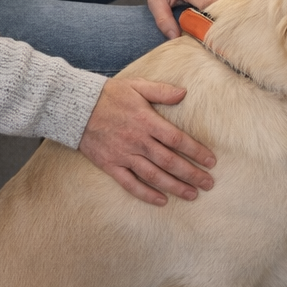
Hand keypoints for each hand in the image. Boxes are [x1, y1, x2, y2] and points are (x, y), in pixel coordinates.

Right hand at [78, 74, 216, 205]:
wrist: (75, 107)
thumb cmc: (109, 95)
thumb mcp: (136, 85)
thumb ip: (161, 91)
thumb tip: (184, 93)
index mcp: (146, 120)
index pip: (177, 139)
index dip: (196, 151)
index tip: (211, 161)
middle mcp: (137, 140)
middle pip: (169, 161)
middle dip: (192, 174)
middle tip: (208, 184)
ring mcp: (123, 155)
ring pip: (154, 175)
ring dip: (175, 187)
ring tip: (192, 195)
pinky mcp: (110, 165)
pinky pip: (130, 184)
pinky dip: (146, 194)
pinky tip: (162, 200)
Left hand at [144, 0, 224, 39]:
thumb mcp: (155, 1)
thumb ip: (163, 20)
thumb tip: (175, 38)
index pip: (207, 4)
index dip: (210, 21)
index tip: (209, 36)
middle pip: (222, 2)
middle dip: (221, 19)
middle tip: (218, 37)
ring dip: (226, 13)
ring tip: (222, 30)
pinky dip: (227, 7)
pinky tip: (224, 18)